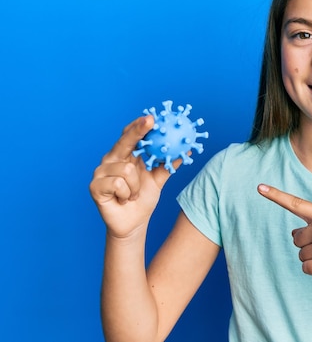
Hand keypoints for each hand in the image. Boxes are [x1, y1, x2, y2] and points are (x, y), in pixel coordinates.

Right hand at [90, 115, 180, 238]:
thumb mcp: (158, 180)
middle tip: (151, 121)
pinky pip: (118, 183)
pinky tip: (124, 199)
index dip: (139, 126)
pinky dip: (127, 194)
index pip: (130, 136)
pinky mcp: (94, 186)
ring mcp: (100, 172)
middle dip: (138, 131)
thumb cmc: (142, 199)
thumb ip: (168, 165)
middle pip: (124, 142)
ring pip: (127, 169)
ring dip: (136, 186)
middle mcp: (110, 160)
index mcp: (124, 155)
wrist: (133, 223)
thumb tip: (187, 151)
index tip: (152, 118)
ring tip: (133, 194)